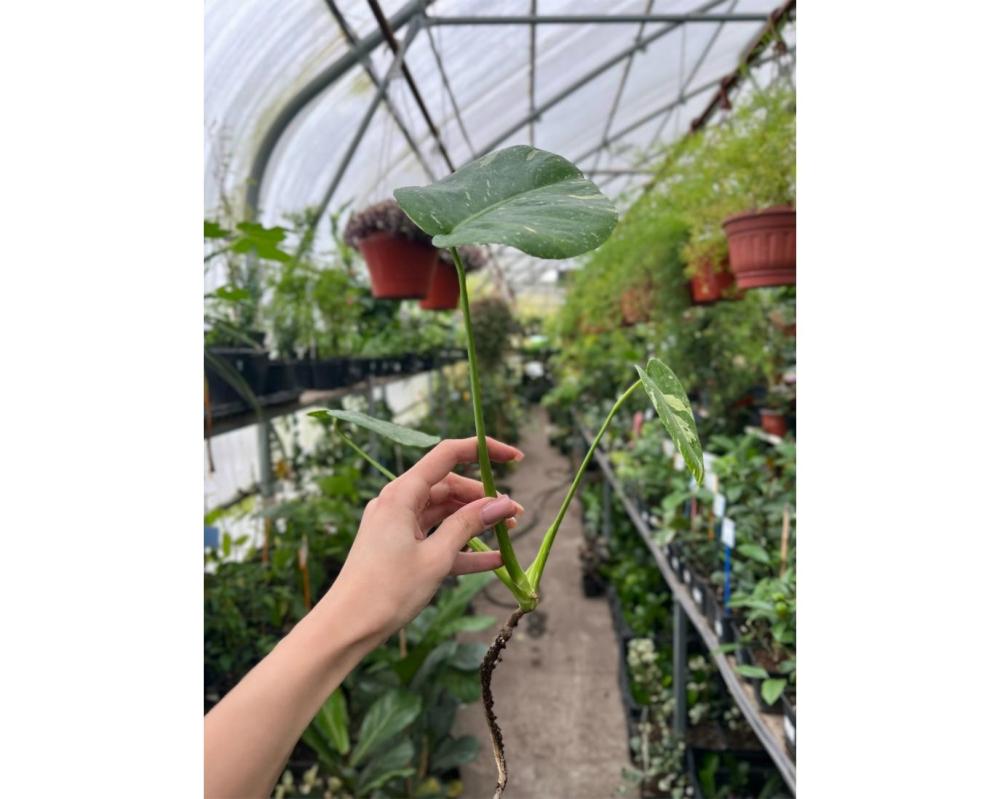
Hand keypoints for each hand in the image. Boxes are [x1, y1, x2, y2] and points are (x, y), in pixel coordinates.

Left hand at [318, 436, 524, 643]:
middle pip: (449, 487)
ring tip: (510, 533)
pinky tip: (494, 561)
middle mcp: (398, 503)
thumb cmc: (387, 590)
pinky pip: (436, 540)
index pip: (448, 455)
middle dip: (484, 498)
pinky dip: (462, 548)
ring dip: (476, 523)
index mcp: (402, 494)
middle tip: (516, 514)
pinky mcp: (399, 548)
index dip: (484, 450)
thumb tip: (503, 503)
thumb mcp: (436, 557)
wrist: (347, 627)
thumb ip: (469, 526)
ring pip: (445, 514)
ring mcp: (397, 526)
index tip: (516, 458)